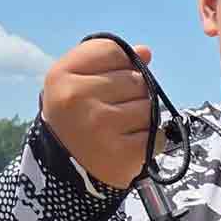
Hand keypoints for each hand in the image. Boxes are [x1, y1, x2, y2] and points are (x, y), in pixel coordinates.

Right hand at [41, 39, 153, 187]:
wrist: (66, 169)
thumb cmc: (76, 118)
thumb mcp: (76, 83)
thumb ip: (107, 62)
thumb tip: (146, 52)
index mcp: (62, 75)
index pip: (114, 51)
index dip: (121, 65)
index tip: (109, 81)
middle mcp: (77, 98)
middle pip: (136, 79)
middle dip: (133, 94)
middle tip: (113, 111)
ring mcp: (101, 126)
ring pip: (149, 107)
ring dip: (143, 118)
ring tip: (121, 129)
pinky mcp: (123, 152)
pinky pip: (158, 134)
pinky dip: (152, 140)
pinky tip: (130, 144)